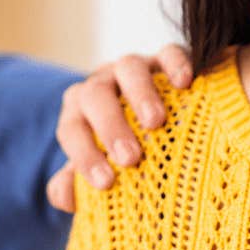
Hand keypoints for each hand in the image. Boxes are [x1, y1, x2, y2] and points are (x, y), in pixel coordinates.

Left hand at [46, 43, 196, 212]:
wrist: (159, 123)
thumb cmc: (123, 151)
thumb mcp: (99, 166)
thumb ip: (75, 184)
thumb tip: (64, 197)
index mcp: (80, 111)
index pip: (71, 128)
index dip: (84, 155)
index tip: (105, 183)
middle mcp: (102, 84)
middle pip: (95, 95)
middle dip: (110, 127)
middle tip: (130, 158)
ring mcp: (134, 69)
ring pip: (129, 68)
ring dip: (140, 95)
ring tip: (155, 123)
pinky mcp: (166, 59)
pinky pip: (169, 52)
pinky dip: (175, 64)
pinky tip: (185, 83)